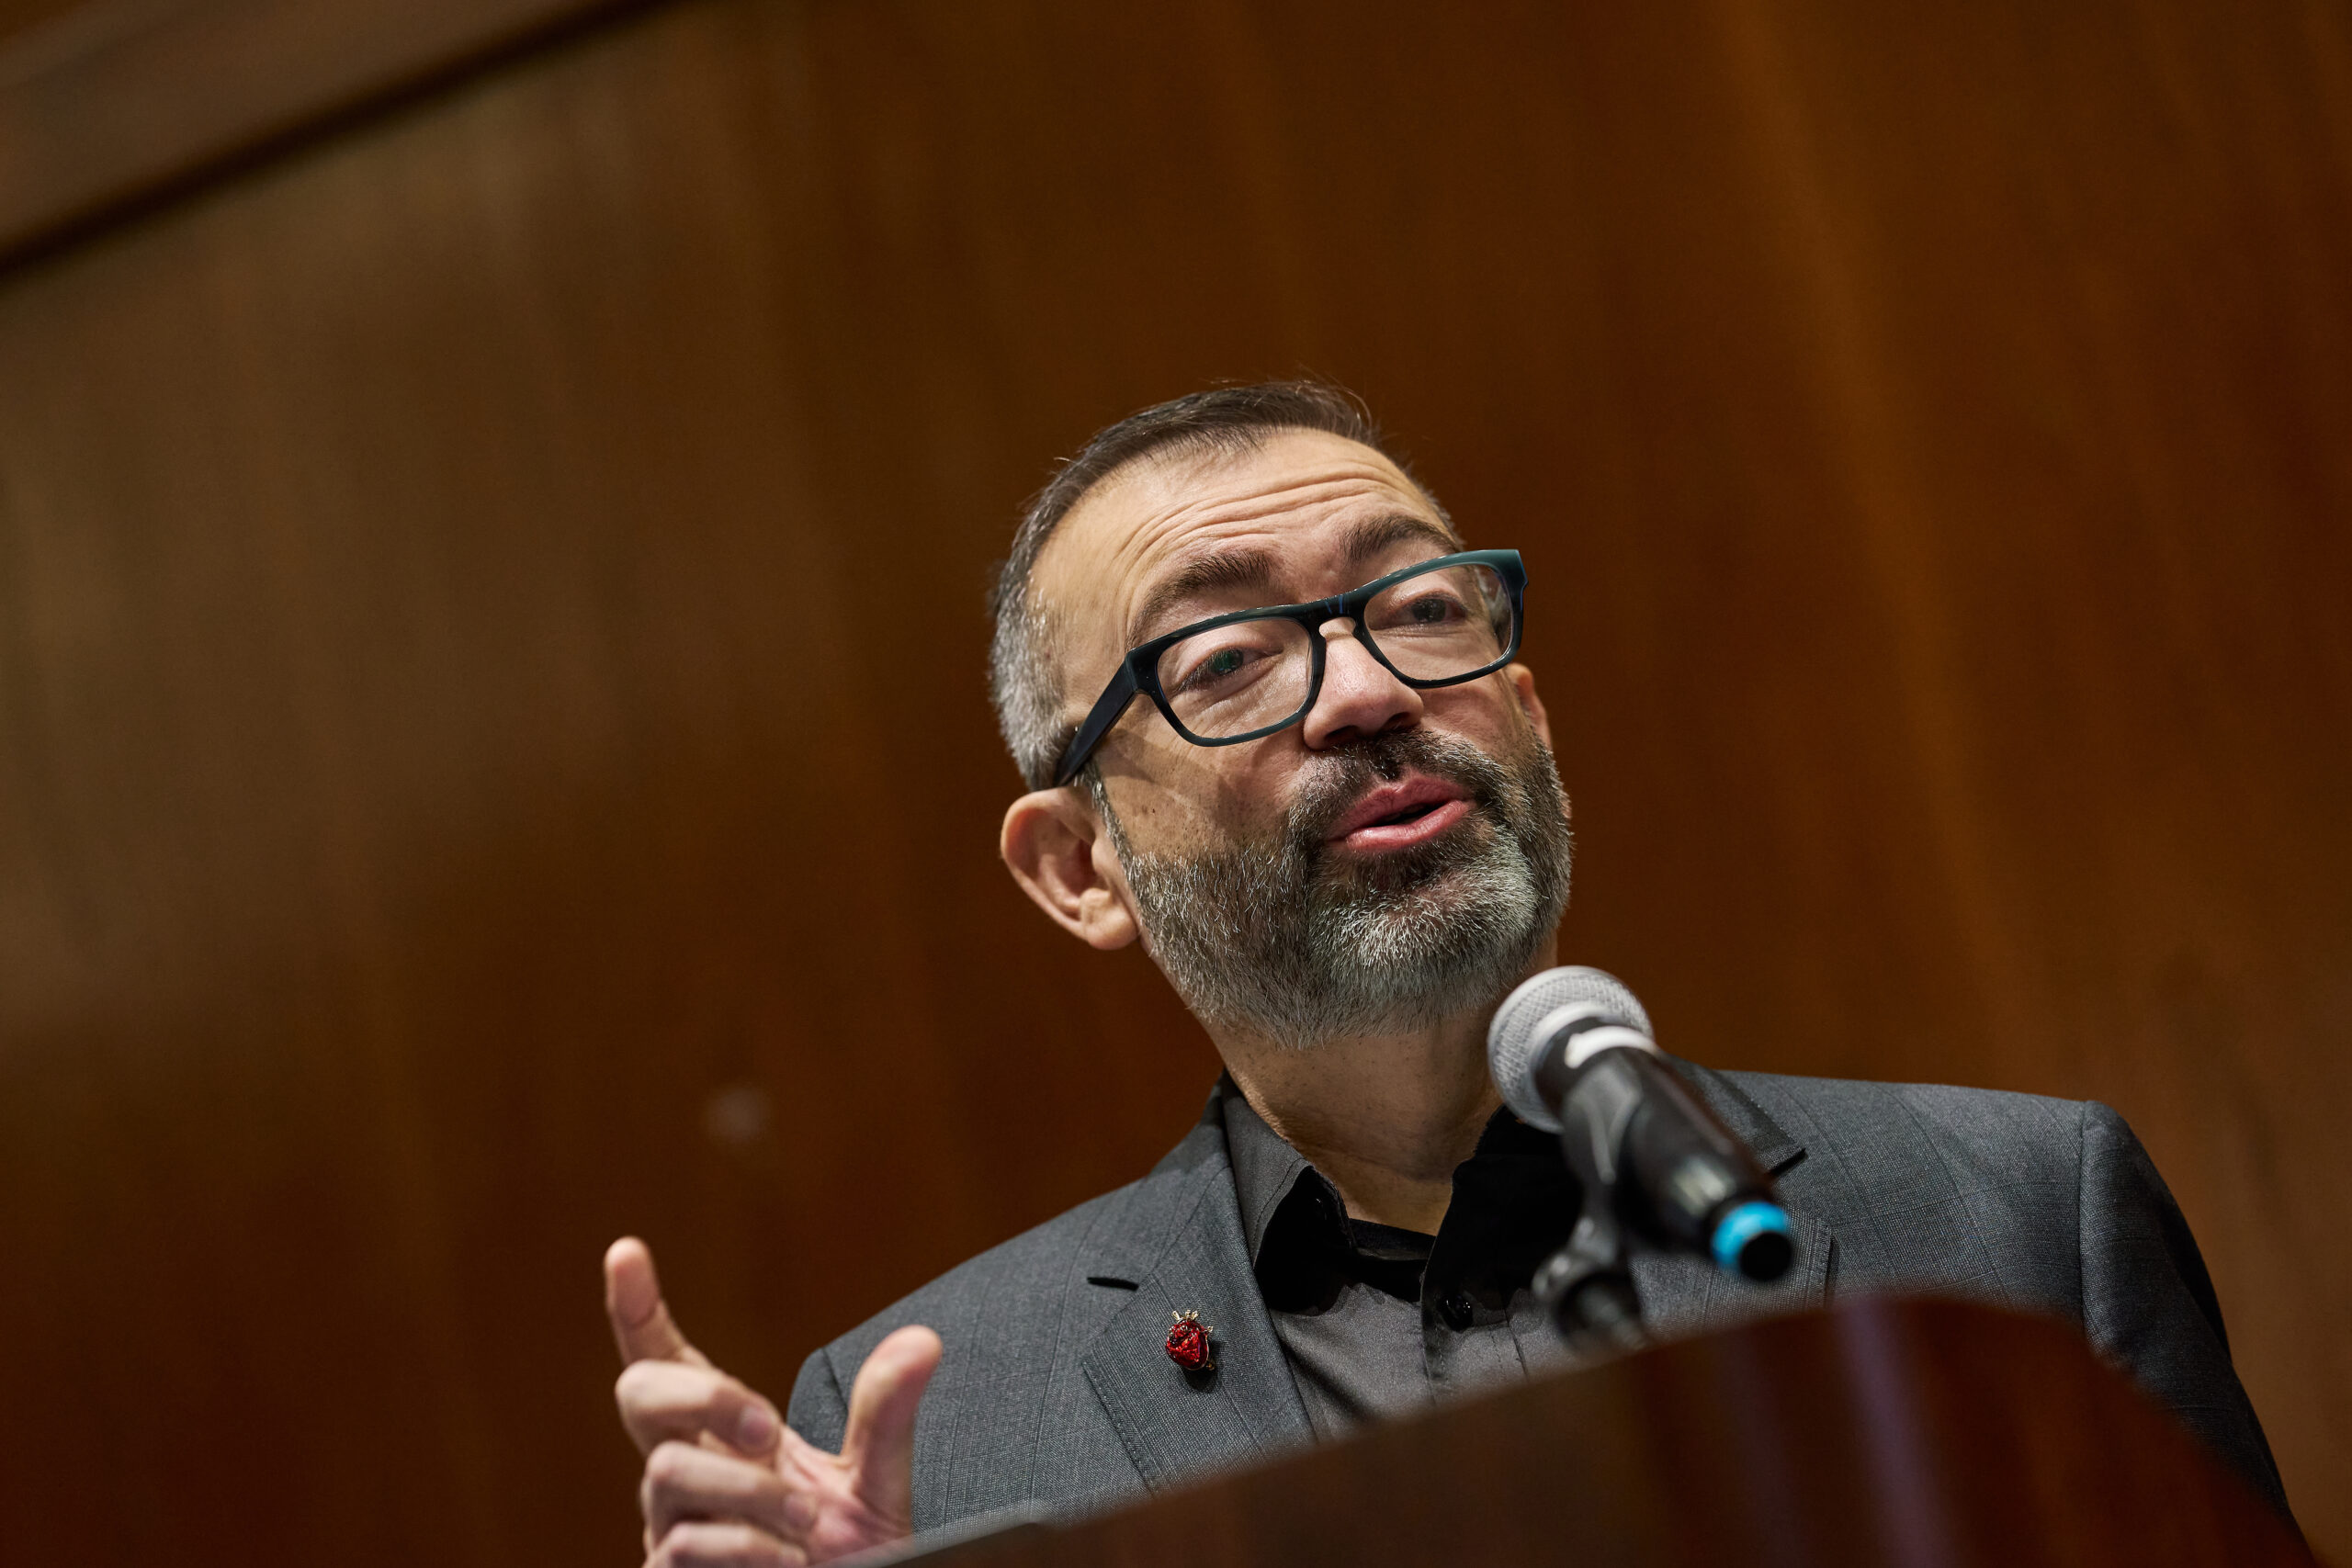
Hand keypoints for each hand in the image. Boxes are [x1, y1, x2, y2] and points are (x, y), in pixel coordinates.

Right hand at [606, 1237, 942, 1565]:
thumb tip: (923, 1339)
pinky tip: (787, 1563)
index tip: (625, 1252)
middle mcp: (685, 1468)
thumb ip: (886, 1415)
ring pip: (669, 1473)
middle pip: (641, 1394)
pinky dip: (744, 1548)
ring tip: (806, 1524)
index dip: (637, 1308)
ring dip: (747, 1491)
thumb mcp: (877, 1483)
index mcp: (725, 1430)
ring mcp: (669, 1523)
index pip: (665, 1359)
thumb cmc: (848, 1559)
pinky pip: (683, 1545)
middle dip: (700, 1395)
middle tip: (765, 1425)